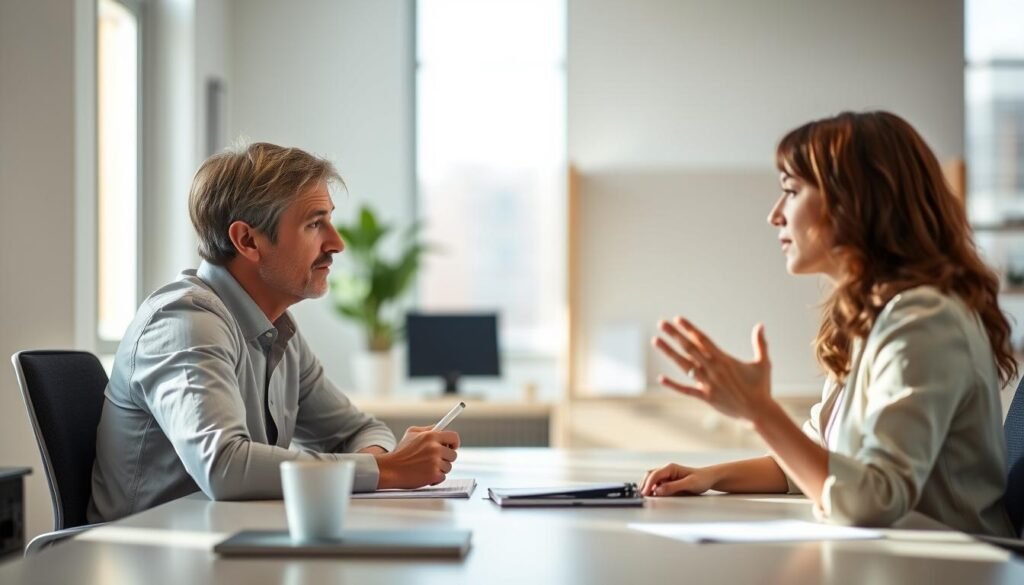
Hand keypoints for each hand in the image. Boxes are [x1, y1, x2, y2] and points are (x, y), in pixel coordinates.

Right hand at [374, 429, 459, 488]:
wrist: (390, 469)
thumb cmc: (400, 452)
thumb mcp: (411, 433)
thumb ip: (427, 429)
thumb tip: (439, 427)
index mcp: (431, 436)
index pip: (454, 437)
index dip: (454, 443)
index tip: (452, 446)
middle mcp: (435, 448)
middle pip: (453, 454)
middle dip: (445, 458)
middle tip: (435, 460)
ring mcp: (435, 462)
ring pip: (448, 467)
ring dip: (440, 469)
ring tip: (426, 468)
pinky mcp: (433, 475)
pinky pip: (443, 477)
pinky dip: (436, 478)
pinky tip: (426, 476)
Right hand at [640, 463, 716, 495]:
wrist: (708, 478)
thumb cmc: (701, 479)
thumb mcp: (689, 484)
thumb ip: (673, 487)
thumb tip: (658, 490)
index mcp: (670, 468)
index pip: (654, 475)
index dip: (648, 485)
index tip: (645, 493)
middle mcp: (666, 470)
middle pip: (650, 476)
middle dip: (644, 485)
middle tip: (642, 497)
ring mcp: (666, 475)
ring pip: (651, 480)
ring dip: (647, 487)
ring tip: (646, 497)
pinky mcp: (668, 481)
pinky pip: (656, 484)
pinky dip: (652, 489)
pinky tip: (652, 495)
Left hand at [652, 317, 773, 420]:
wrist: (759, 412)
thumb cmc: (761, 387)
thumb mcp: (763, 363)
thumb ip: (760, 343)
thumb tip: (761, 325)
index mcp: (725, 359)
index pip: (703, 340)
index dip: (690, 329)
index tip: (677, 319)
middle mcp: (714, 369)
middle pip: (690, 348)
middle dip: (675, 335)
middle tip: (661, 323)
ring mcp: (708, 384)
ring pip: (684, 365)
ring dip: (669, 353)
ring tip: (655, 340)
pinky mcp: (706, 397)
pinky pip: (686, 390)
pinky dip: (673, 385)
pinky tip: (660, 378)